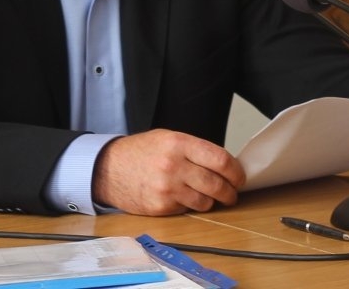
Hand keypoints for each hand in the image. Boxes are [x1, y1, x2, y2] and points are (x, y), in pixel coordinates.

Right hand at [92, 129, 245, 214]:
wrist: (109, 169)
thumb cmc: (140, 152)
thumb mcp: (168, 138)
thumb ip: (194, 150)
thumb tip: (224, 165)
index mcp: (178, 144)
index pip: (220, 159)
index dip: (235, 171)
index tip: (240, 177)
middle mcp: (174, 166)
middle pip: (216, 183)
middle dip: (230, 191)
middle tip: (232, 193)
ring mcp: (167, 189)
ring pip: (205, 201)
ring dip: (212, 201)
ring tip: (211, 197)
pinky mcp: (160, 207)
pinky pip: (187, 210)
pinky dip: (191, 206)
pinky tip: (186, 198)